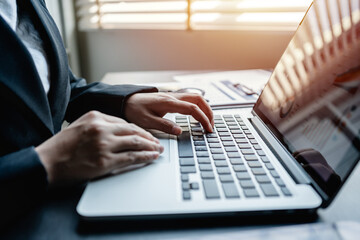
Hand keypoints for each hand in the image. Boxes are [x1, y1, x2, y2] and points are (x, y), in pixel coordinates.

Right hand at [35, 111, 162, 185]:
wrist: (47, 163)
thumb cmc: (62, 146)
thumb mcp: (80, 125)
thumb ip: (100, 125)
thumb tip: (121, 131)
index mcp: (96, 117)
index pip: (125, 122)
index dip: (139, 130)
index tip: (147, 135)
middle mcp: (102, 128)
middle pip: (134, 131)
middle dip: (149, 137)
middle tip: (157, 142)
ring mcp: (104, 144)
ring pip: (135, 143)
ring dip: (150, 147)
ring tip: (158, 150)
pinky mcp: (104, 161)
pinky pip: (131, 157)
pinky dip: (144, 157)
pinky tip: (151, 157)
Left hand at [124, 92, 213, 134]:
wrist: (126, 101)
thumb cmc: (134, 110)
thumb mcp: (146, 121)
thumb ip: (163, 126)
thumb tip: (179, 131)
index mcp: (168, 102)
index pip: (192, 108)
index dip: (203, 119)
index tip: (208, 129)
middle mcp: (173, 97)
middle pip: (199, 99)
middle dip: (209, 112)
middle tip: (211, 126)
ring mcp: (173, 97)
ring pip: (196, 98)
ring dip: (205, 108)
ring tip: (208, 122)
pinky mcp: (172, 99)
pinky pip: (190, 100)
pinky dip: (198, 107)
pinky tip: (198, 115)